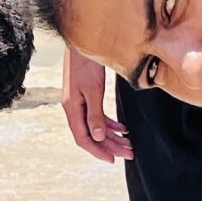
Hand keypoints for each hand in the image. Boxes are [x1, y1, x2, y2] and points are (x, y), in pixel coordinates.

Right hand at [62, 47, 130, 161]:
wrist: (82, 40)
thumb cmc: (87, 62)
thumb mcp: (93, 90)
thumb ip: (95, 114)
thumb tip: (97, 138)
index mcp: (72, 108)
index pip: (84, 138)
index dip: (98, 151)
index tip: (114, 160)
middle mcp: (74, 108)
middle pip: (92, 135)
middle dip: (111, 146)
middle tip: (129, 154)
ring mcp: (79, 101)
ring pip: (96, 126)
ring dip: (112, 136)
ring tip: (129, 143)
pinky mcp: (86, 94)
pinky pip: (98, 115)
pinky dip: (110, 123)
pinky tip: (123, 128)